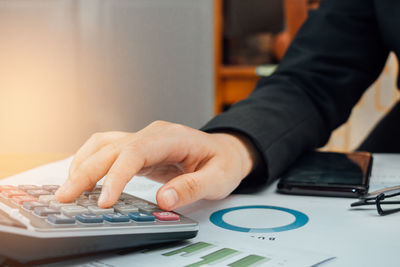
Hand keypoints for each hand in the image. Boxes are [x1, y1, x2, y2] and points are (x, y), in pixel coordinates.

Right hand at [55, 121, 257, 209]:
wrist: (224, 151)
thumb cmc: (222, 162)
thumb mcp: (218, 178)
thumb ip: (193, 187)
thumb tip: (164, 199)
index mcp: (172, 137)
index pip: (136, 152)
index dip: (117, 175)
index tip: (105, 200)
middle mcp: (153, 134)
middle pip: (112, 148)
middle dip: (87, 172)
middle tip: (67, 197)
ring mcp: (143, 139)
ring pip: (104, 145)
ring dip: (83, 165)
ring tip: (68, 189)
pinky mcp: (138, 148)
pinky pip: (108, 150)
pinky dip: (90, 161)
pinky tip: (82, 177)